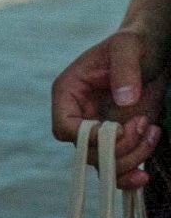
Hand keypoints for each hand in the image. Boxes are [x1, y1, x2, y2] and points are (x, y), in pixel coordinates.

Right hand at [51, 26, 166, 189]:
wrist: (152, 52)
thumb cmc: (135, 44)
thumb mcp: (128, 47)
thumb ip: (125, 69)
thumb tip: (124, 100)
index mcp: (69, 92)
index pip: (64, 127)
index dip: (88, 137)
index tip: (119, 129)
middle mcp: (79, 115)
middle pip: (86, 152)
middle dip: (119, 148)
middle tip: (143, 124)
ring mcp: (98, 130)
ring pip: (104, 164)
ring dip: (132, 159)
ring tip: (153, 131)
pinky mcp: (119, 140)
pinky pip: (117, 169)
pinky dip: (131, 173)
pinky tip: (147, 170)